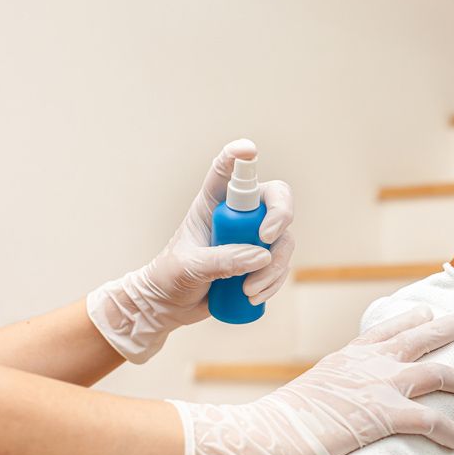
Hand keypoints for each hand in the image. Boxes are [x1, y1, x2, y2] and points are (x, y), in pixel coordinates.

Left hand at [87, 139, 294, 362]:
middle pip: (274, 199)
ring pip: (283, 238)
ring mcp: (252, 238)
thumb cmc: (170, 277)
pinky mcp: (261, 262)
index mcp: (211, 204)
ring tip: (249, 291)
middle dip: (280, 215)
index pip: (226, 171)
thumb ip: (223, 260)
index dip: (239, 156)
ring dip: (274, 266)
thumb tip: (262, 256)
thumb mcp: (190, 266)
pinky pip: (282, 265)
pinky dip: (274, 282)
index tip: (249, 150)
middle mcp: (238, 216)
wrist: (170, 305)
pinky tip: (254, 297)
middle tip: (267, 238)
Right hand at [164, 307, 453, 454]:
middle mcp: (369, 362)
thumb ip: (338, 382)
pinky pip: (428, 419)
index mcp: (349, 354)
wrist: (266, 432)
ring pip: (437, 373)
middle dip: (449, 328)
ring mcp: (378, 385)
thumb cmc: (281, 419)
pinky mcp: (382, 415)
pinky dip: (448, 430)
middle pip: (420, 337)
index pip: (387, 328)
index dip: (412, 318)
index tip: (427, 311)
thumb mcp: (315, 387)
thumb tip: (348, 393)